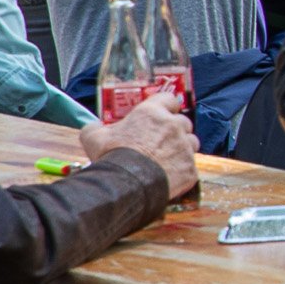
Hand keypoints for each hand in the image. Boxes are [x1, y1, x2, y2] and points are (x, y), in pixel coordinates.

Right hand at [79, 94, 199, 203]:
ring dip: (182, 148)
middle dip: (175, 130)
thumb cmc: (111, 157)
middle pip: (183, 122)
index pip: (169, 99)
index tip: (161, 114)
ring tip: (166, 159)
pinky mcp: (190, 168)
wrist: (127, 184)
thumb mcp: (93, 137)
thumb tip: (93, 125)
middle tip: (160, 141)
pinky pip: (190, 166)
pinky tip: (168, 176)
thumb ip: (95, 127)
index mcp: (152, 113)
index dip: (166, 107)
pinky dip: (181, 170)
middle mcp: (173, 126)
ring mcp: (185, 147)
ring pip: (191, 143)